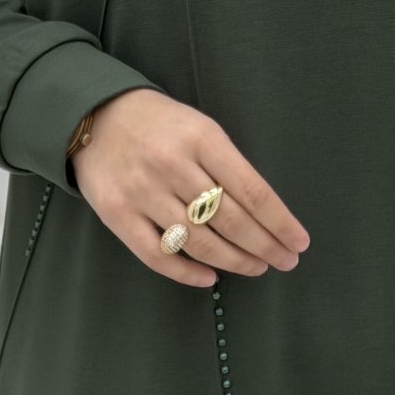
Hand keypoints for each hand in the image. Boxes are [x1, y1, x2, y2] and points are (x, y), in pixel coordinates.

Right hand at [71, 88, 310, 289]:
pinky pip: (157, 255)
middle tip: (285, 261)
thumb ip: (228, 165)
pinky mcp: (117, 215)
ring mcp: (142, 192)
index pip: (251, 190)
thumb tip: (265, 213)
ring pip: (198, 241)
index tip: (298, 243)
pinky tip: (210, 278)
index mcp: (202, 139)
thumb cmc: (162, 124)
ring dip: (234, 261)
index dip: (279, 222)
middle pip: (229, 220)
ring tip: (256, 267)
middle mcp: (173, 166)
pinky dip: (187, 273)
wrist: (97, 116)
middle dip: (264, 246)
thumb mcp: (201, 128)